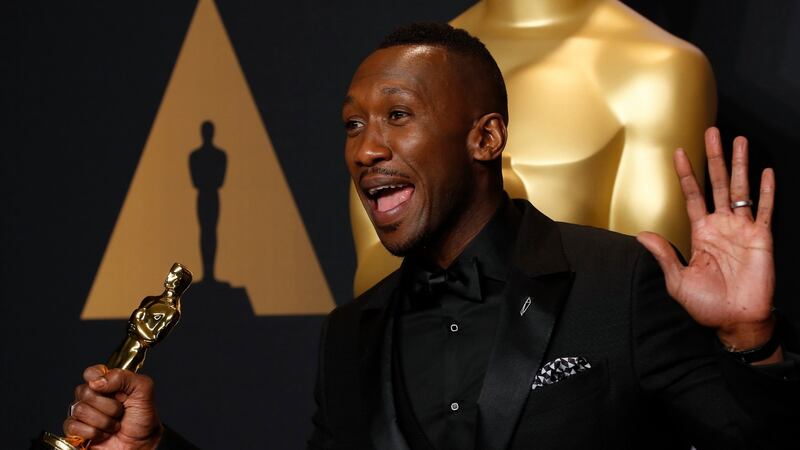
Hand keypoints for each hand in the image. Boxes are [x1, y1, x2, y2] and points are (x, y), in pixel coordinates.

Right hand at [65, 364, 162, 448]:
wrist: (142, 443)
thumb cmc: (143, 417)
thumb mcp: (143, 390)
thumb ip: (124, 377)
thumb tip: (97, 381)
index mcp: (107, 383)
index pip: (91, 373)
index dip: (97, 379)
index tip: (110, 388)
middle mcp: (92, 397)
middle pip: (84, 392)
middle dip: (108, 406)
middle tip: (120, 412)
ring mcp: (83, 414)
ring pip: (80, 410)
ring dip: (104, 421)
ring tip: (115, 424)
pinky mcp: (77, 432)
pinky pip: (73, 427)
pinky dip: (94, 432)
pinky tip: (104, 434)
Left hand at [637, 127, 777, 355]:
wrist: (735, 321)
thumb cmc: (707, 305)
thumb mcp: (677, 279)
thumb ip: (663, 255)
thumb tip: (641, 235)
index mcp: (701, 233)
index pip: (692, 195)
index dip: (686, 174)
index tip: (678, 152)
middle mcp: (721, 226)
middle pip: (717, 183)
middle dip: (714, 158)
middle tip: (712, 132)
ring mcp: (742, 230)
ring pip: (740, 189)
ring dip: (740, 165)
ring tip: (738, 141)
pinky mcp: (761, 238)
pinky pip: (765, 210)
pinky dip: (766, 191)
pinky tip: (765, 172)